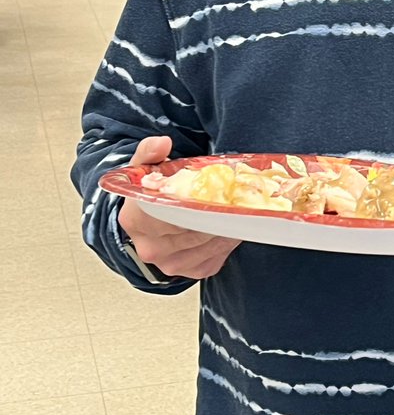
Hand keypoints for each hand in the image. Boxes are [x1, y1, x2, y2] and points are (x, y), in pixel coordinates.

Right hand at [119, 137, 241, 279]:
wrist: (147, 219)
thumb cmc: (148, 192)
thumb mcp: (143, 166)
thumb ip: (150, 152)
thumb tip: (162, 143)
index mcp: (136, 220)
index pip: (174, 212)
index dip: (198, 201)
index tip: (217, 190)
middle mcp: (150, 247)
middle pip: (195, 230)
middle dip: (217, 214)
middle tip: (236, 198)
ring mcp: (169, 264)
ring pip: (208, 245)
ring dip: (226, 228)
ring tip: (237, 210)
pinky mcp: (189, 272)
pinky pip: (215, 259)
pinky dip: (226, 243)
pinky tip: (230, 227)